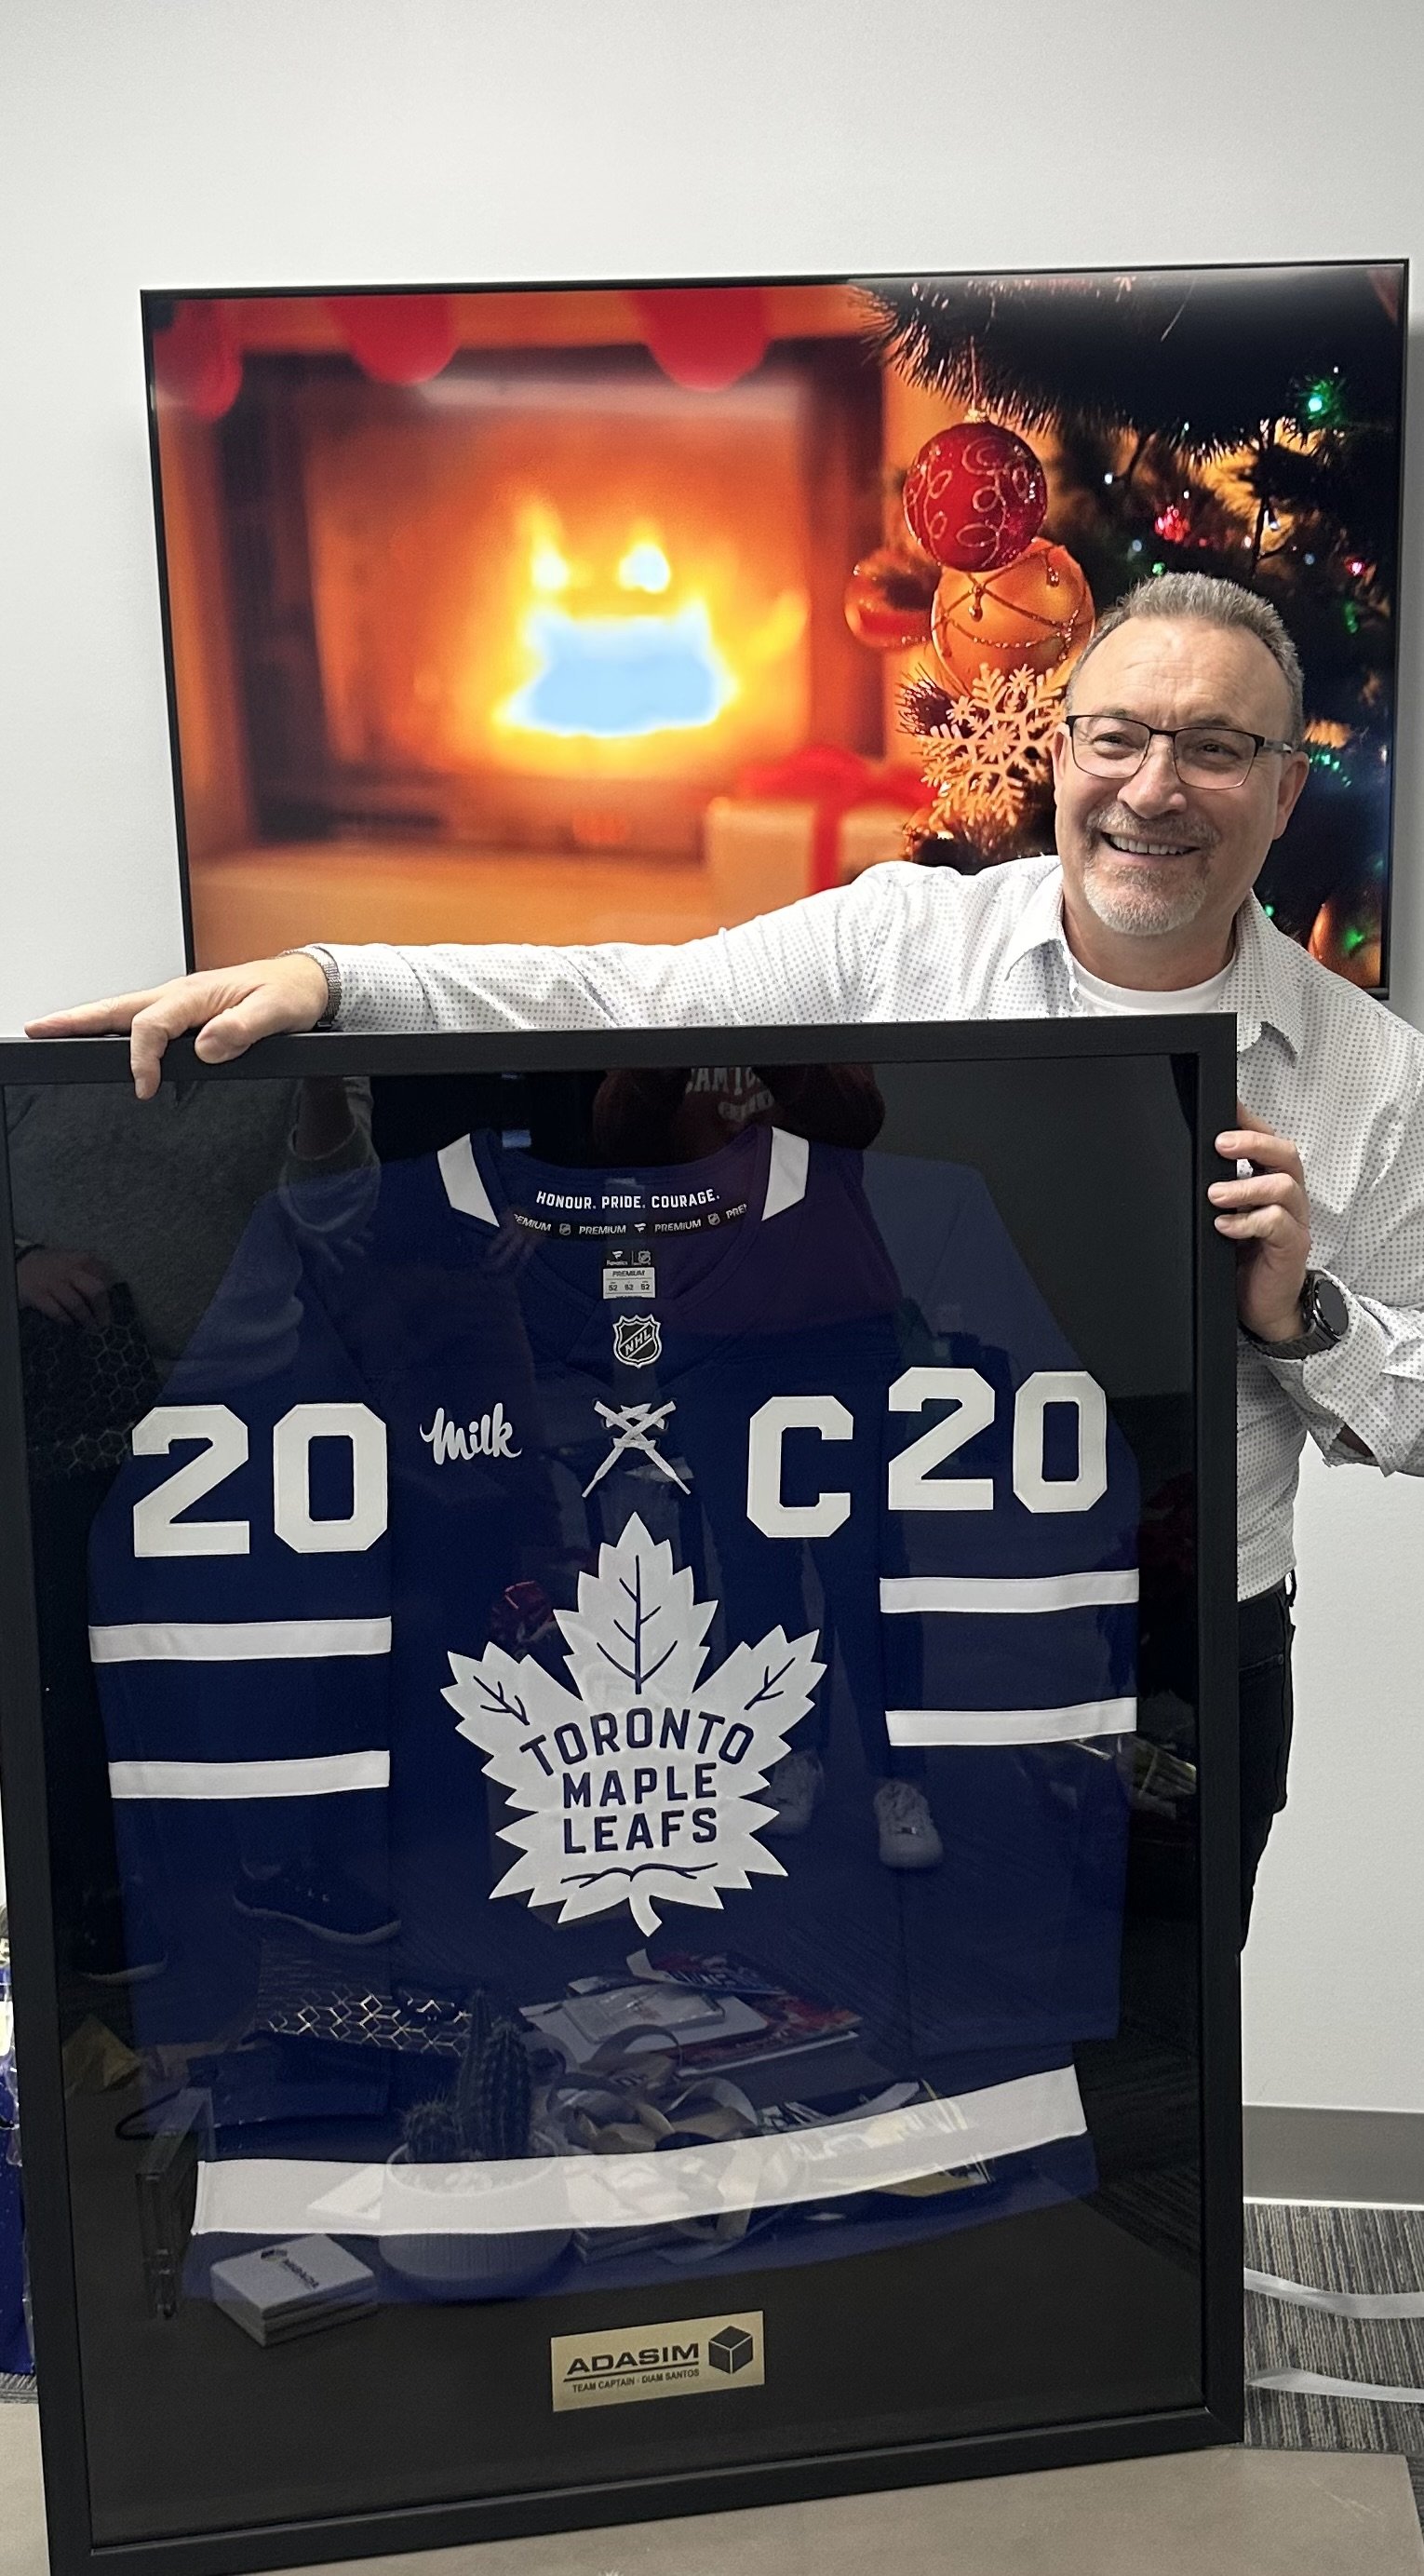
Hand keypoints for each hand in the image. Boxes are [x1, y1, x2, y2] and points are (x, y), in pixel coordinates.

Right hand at [16, 1246, 112, 1328]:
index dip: (110, 1298)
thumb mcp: (75, 1263)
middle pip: (95, 1291)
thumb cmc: (55, 1268)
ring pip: (77, 1305)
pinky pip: (57, 1311)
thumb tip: (109, 1298)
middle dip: (102, 1310)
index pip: (105, 1281)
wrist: (22, 1264)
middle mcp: (69, 1269)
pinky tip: (70, 1322)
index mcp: (83, 1260)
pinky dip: (66, 1319)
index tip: (110, 1310)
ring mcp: (53, 1281)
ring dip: (86, 1319)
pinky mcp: (38, 1294)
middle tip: (104, 1323)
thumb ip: (91, 1275)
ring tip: (90, 1327)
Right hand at [25, 953, 330, 1099]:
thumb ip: (242, 1030)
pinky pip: (140, 1017)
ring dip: (87, 1020)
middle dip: (76, 1020)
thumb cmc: (290, 995)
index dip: (143, 1057)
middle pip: (118, 1008)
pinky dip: (113, 1024)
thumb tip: (206, 1048)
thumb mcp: (276, 1014)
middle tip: (39, 1030)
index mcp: (197, 994)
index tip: (145, 1087)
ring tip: (53, 1030)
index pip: (152, 1025)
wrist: (305, 982)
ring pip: (123, 1010)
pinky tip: (100, 1035)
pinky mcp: (185, 1010)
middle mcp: (181, 994)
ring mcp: (180, 1001)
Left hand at [1210, 1099, 1311, 1341]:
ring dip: (1245, 1187)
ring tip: (1214, 1195)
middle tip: (1220, 1145)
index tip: (1226, 1108)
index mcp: (1272, 1184)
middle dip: (1253, 1143)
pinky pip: (1277, 1224)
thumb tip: (1181, 1166)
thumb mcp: (1225, 1218)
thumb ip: (1216, 1193)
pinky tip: (1224, 1227)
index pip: (1268, 1142)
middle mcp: (1288, 1198)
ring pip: (1282, 1187)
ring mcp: (1294, 1222)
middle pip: (1285, 1155)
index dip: (1250, 1123)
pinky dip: (1248, 1222)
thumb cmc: (1243, 1261)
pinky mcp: (1292, 1247)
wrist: (1262, 1306)